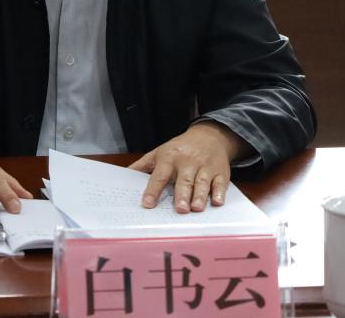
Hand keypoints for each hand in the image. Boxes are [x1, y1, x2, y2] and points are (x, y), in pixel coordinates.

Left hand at [128, 123, 248, 213]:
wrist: (209, 136)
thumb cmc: (180, 148)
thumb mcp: (159, 152)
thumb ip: (142, 165)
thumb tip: (123, 176)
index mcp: (169, 158)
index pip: (159, 175)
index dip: (153, 190)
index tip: (147, 204)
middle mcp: (187, 162)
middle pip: (184, 180)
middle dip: (182, 195)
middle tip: (180, 209)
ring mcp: (205, 167)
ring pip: (202, 182)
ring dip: (199, 196)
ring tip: (196, 209)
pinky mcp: (220, 172)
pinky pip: (220, 183)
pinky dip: (219, 193)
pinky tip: (217, 203)